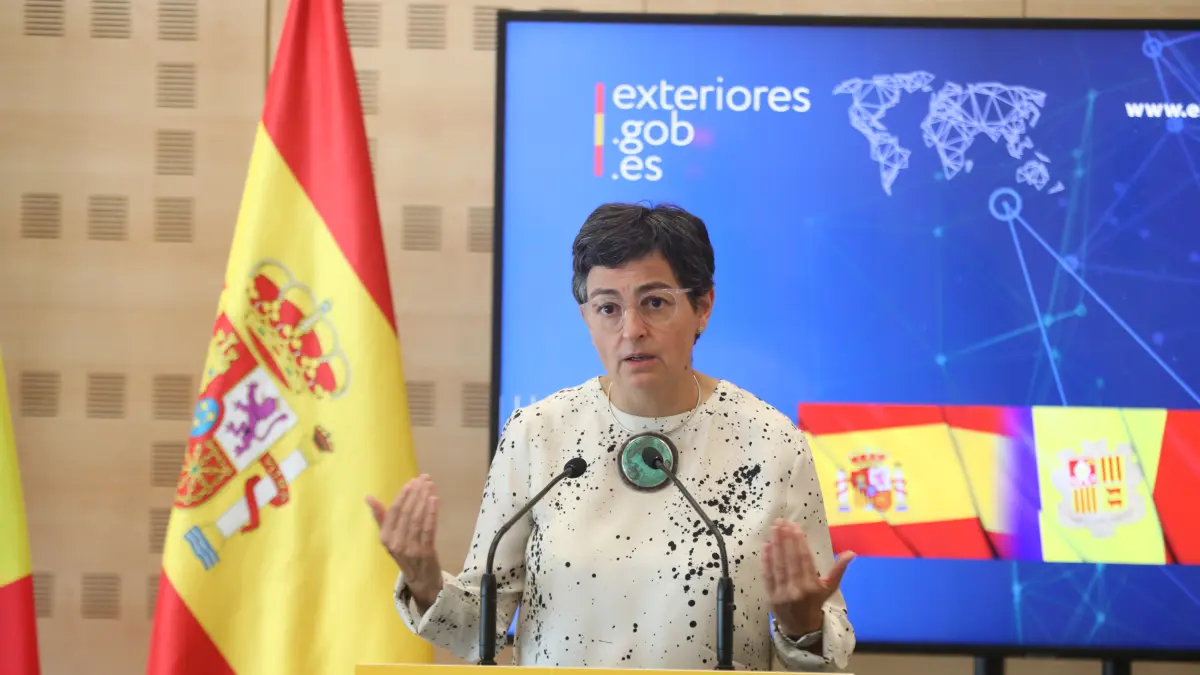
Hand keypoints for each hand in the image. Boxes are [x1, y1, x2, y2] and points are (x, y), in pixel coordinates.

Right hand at [366, 474, 443, 607]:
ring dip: (424, 499)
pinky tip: (435, 500)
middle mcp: (396, 543)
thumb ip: (381, 517)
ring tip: (430, 485)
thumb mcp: (390, 537)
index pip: (393, 512)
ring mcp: (411, 548)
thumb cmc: (405, 553)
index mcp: (385, 538)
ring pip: (417, 519)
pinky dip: (432, 513)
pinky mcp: (425, 552)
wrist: (421, 580)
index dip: (403, 496)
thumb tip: (368, 497)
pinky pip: (428, 529)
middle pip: (407, 513)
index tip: (411, 482)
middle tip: (424, 479)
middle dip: (416, 494)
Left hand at [762, 519, 853, 636]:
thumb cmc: (816, 603)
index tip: (795, 526)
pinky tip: (766, 545)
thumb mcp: (830, 587)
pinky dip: (766, 560)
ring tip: (774, 529)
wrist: (801, 628)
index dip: (799, 542)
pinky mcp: (770, 596)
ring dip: (775, 545)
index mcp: (813, 586)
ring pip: (778, 565)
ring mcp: (782, 593)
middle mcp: (798, 589)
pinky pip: (767, 575)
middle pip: (790, 560)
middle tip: (781, 521)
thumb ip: (839, 569)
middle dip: (785, 539)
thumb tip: (851, 553)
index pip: (805, 559)